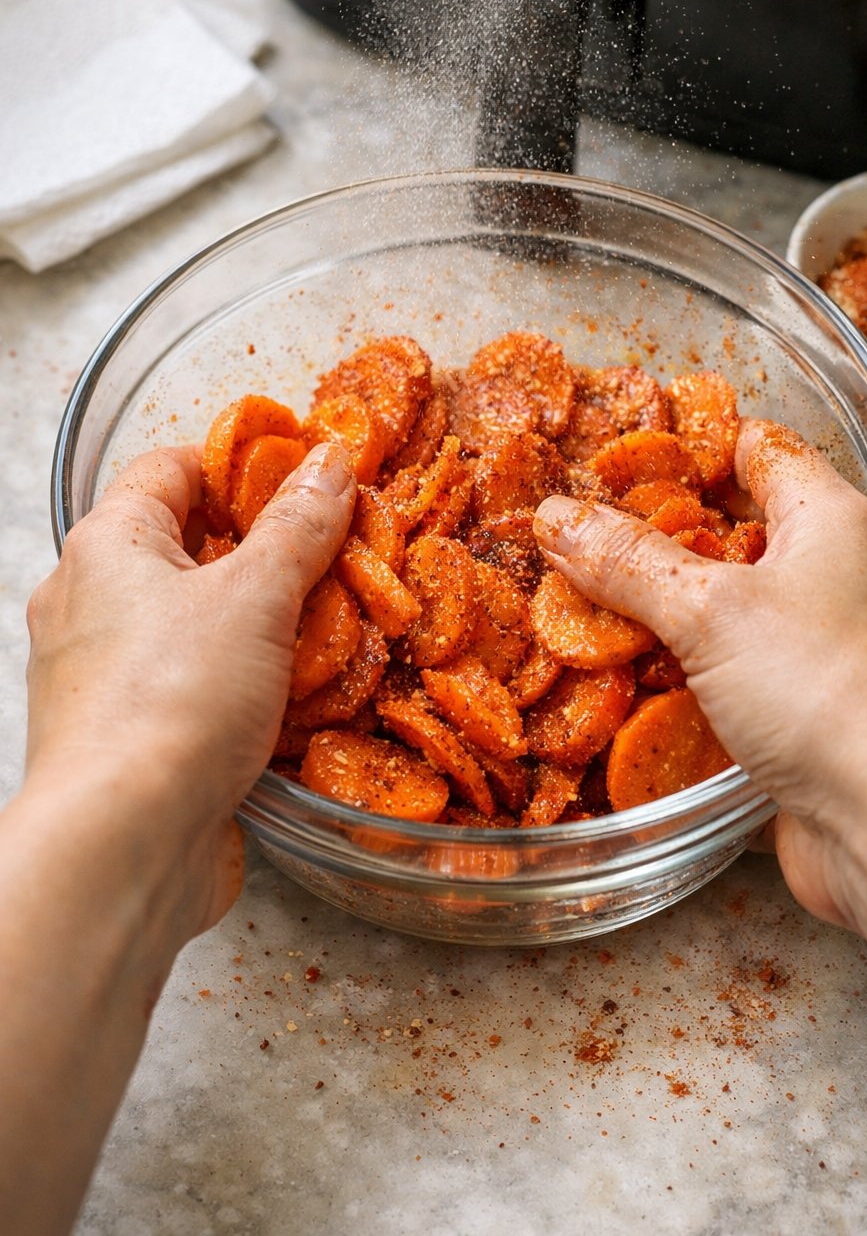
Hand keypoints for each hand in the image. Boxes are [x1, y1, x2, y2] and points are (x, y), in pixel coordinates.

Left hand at [24, 440, 354, 935]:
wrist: (122, 846)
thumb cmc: (175, 701)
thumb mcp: (256, 595)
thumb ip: (298, 524)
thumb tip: (330, 460)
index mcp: (106, 544)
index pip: (172, 467)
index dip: (243, 461)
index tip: (312, 475)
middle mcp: (88, 601)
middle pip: (185, 544)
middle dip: (264, 548)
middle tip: (337, 553)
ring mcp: (101, 672)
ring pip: (192, 619)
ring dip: (260, 620)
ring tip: (334, 624)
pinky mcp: (125, 734)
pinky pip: (191, 682)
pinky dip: (242, 679)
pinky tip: (297, 693)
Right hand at [534, 419, 866, 930]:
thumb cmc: (830, 691)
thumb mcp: (710, 611)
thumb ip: (629, 563)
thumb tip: (557, 518)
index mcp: (839, 522)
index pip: (762, 451)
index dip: (691, 447)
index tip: (621, 460)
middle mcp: (856, 579)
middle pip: (750, 538)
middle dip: (671, 545)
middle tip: (593, 545)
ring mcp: (850, 654)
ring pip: (751, 620)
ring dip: (682, 626)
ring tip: (600, 623)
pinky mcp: (833, 722)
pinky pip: (757, 689)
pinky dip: (704, 692)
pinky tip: (645, 703)